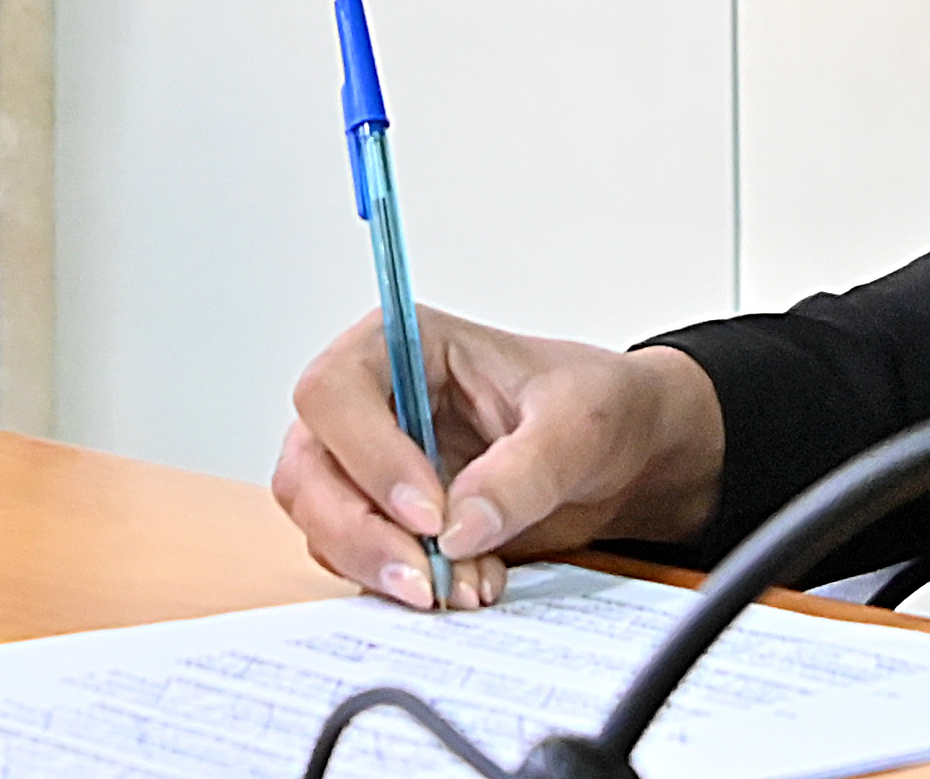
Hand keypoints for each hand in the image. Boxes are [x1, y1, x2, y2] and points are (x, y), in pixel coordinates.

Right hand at [274, 310, 725, 609]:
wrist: (621, 454)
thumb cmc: (595, 405)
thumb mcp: (579, 423)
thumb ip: (522, 471)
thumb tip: (458, 529)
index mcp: (403, 344)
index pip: (334, 392)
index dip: (368, 455)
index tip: (430, 513)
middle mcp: (372, 403)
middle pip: (308, 468)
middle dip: (360, 533)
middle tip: (427, 580)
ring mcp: (369, 464)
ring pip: (321, 522)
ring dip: (383, 567)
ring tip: (466, 585)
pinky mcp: (385, 518)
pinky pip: (360, 560)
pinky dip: (406, 583)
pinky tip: (472, 582)